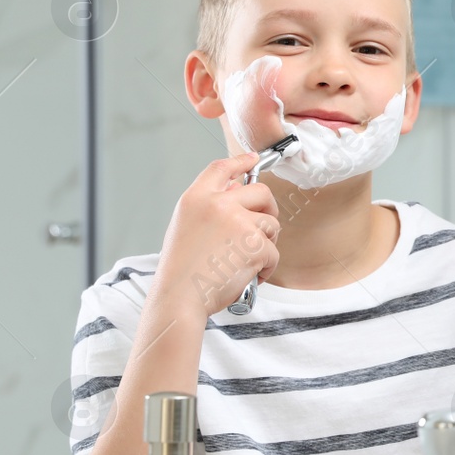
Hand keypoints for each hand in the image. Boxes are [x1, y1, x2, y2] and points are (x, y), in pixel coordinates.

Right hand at [153, 154, 281, 317]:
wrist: (180, 296)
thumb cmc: (181, 269)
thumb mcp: (186, 226)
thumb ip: (209, 207)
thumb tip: (238, 189)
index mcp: (196, 198)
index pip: (221, 168)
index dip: (240, 161)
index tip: (253, 159)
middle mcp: (218, 204)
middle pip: (261, 192)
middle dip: (268, 208)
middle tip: (264, 227)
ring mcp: (239, 222)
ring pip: (271, 224)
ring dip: (266, 243)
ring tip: (247, 261)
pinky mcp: (255, 244)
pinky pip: (274, 251)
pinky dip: (266, 267)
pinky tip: (249, 276)